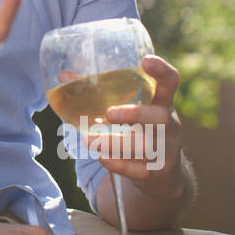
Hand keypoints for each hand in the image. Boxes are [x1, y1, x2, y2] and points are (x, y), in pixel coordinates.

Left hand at [88, 55, 184, 198]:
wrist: (162, 174)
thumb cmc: (140, 130)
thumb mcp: (130, 109)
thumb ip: (101, 92)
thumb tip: (64, 76)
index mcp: (162, 102)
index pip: (170, 82)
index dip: (161, 71)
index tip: (146, 60)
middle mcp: (169, 125)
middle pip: (161, 118)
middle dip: (136, 114)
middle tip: (110, 113)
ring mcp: (166, 150)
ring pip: (146, 146)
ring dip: (116, 143)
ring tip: (90, 140)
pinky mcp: (157, 173)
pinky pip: (140, 171)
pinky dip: (120, 165)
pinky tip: (102, 158)